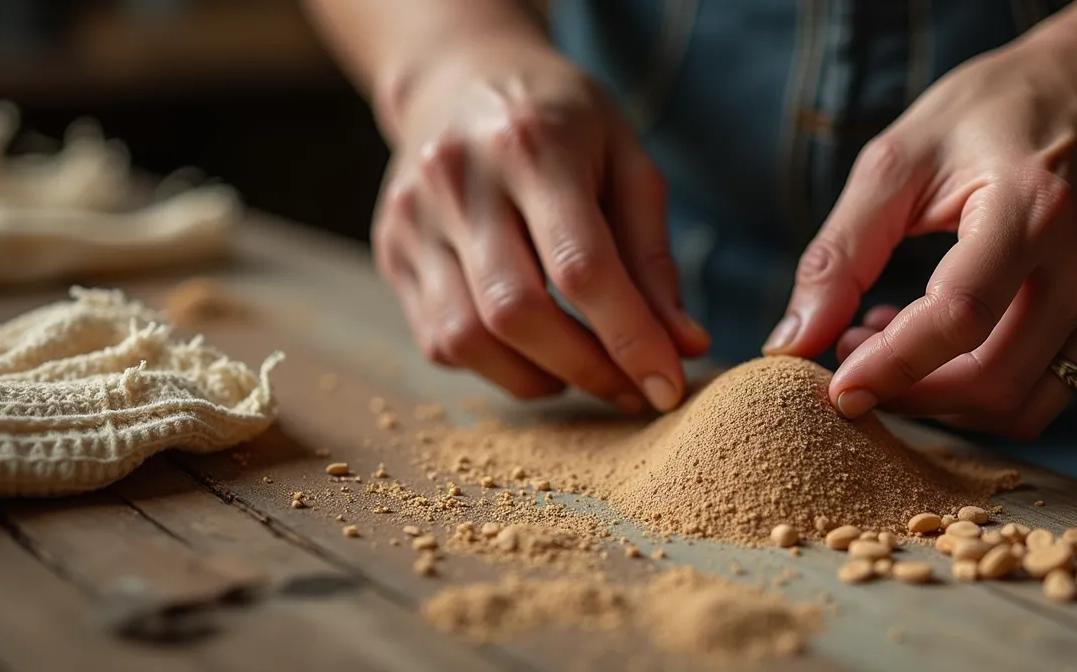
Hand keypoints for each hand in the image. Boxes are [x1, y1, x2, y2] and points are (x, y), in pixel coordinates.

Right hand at [372, 39, 707, 410]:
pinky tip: (531, 349)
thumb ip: (653, 258)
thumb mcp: (626, 161)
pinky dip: (494, 366)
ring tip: (581, 369)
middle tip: (628, 389)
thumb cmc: (561, 122)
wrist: (460, 76)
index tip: (667, 388)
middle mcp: (458, 180)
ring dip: (537, 378)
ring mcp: (413, 218)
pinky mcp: (392, 252)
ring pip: (467, 339)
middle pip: (517, 313)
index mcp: (531, 145)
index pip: (581, 267)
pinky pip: (438, 340)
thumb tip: (684, 346)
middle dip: (584, 369)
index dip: (629, 339)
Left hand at [764, 26, 1076, 438]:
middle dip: (906, 392)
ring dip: (941, 401)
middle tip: (850, 360)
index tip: (835, 389)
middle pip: (991, 379)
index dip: (891, 366)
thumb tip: (794, 340)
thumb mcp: (899, 160)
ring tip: (888, 346)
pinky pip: (1048, 393)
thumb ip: (841, 253)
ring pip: (1021, 406)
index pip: (958, 317)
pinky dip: (981, 392)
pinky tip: (940, 345)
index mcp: (1033, 206)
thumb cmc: (992, 114)